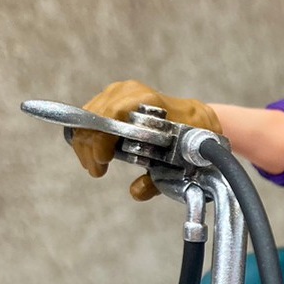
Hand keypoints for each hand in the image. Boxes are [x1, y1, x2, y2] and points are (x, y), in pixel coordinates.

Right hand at [74, 80, 221, 199]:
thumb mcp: (181, 160)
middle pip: (97, 116)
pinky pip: (91, 114)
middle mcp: (131, 92)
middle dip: (90, 146)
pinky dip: (90, 135)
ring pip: (89, 115)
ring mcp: (120, 91)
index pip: (114, 114)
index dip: (102, 138)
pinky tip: (97, 153)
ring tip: (96, 165)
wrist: (196, 119)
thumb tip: (136, 191)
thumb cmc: (190, 139)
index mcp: (149, 101)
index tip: (103, 160)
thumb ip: (158, 179)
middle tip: (97, 170)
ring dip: (87, 142)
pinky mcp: (113, 95)